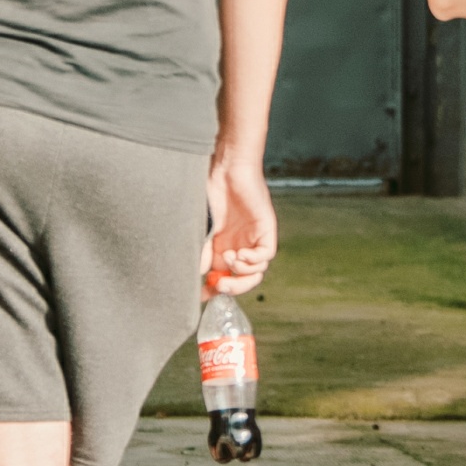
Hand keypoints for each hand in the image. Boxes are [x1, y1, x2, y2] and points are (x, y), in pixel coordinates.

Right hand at [203, 144, 276, 295]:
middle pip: (243, 279)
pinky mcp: (266, 230)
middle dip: (232, 287)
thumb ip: (202, 251)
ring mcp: (253, 238)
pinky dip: (253, 260)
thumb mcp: (203, 227)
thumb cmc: (212, 191)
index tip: (202, 297)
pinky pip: (266, 255)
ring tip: (228, 260)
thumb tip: (199, 274)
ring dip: (242, 273)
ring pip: (256, 272)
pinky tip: (239, 254)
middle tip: (219, 286)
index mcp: (222, 246)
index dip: (215, 290)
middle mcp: (239, 245)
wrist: (226, 168)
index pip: (223, 277)